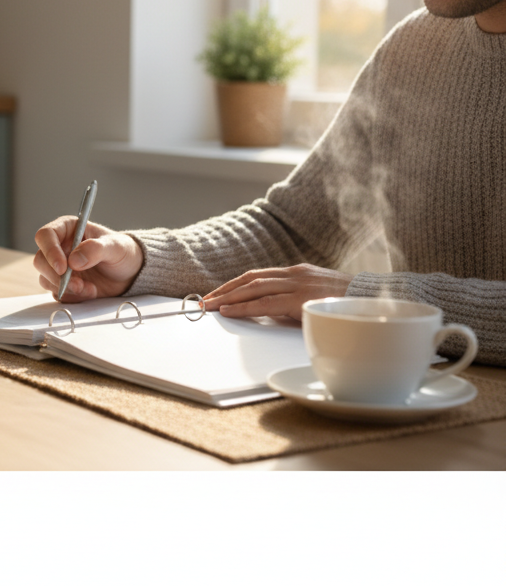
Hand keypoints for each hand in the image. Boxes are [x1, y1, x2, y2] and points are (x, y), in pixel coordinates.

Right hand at [33, 216, 142, 301]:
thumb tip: (73, 261)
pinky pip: (57, 293)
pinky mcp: (63, 285)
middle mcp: (59, 247)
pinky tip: (90, 292)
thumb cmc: (123, 252)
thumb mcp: (115, 246)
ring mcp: (60, 267)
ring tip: (90, 289)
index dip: (50, 251)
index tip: (63, 268)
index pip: (45, 236)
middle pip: (40, 260)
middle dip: (57, 276)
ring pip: (46, 279)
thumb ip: (95, 249)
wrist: (130, 274)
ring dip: (66, 288)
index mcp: (68, 229)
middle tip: (78, 284)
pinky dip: (72, 296)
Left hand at [202, 264, 352, 320]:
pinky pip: (266, 302)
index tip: (217, 294)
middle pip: (249, 279)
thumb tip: (274, 312)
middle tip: (203, 301)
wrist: (381, 299)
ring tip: (208, 306)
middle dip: (224, 290)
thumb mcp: (319, 296)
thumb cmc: (352, 303)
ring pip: (253, 288)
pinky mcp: (302, 298)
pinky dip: (244, 306)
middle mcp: (295, 274)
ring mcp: (298, 284)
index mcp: (298, 272)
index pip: (258, 276)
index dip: (234, 285)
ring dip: (227, 298)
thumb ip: (298, 300)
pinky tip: (229, 311)